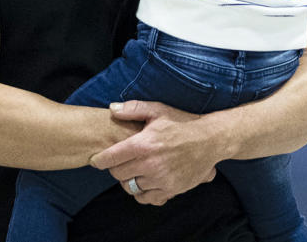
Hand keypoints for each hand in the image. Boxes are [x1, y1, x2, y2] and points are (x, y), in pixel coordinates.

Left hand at [89, 101, 222, 205]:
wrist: (210, 140)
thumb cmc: (181, 123)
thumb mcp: (157, 110)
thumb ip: (132, 109)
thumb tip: (111, 109)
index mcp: (143, 144)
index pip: (111, 158)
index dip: (100, 160)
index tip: (96, 160)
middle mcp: (150, 164)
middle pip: (118, 174)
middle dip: (116, 168)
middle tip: (121, 161)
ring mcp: (161, 179)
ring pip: (131, 187)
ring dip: (129, 180)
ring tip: (134, 170)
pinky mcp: (171, 189)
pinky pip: (147, 198)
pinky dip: (142, 192)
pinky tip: (145, 181)